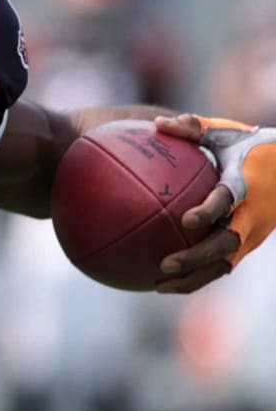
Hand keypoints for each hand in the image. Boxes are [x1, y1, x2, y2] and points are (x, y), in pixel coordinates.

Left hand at [153, 113, 275, 292]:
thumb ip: (193, 127)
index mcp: (246, 185)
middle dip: (197, 258)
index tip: (186, 220)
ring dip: (194, 278)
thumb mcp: (226, 131)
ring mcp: (252, 234)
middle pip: (226, 244)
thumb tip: (157, 124)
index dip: (210, 211)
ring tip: (158, 286)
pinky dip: (197, 276)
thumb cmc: (252, 146)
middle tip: (165, 265)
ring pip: (225, 264)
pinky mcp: (248, 244)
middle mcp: (252, 215)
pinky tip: (165, 282)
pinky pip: (222, 265)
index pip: (228, 201)